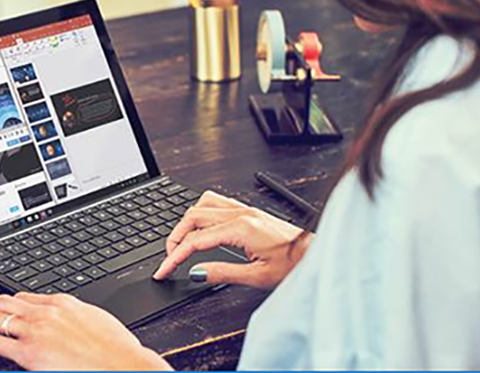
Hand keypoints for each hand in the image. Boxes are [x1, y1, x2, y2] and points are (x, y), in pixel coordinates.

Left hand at [0, 292, 170, 370]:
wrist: (119, 364)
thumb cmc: (114, 348)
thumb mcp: (94, 320)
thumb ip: (75, 315)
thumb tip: (69, 318)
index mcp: (62, 302)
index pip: (25, 296)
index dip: (8, 301)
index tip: (1, 306)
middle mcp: (46, 312)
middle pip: (5, 302)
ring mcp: (35, 330)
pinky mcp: (28, 352)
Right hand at [153, 191, 312, 288]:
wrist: (316, 255)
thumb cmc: (294, 265)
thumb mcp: (257, 277)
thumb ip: (222, 273)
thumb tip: (195, 272)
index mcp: (241, 228)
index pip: (196, 240)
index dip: (175, 256)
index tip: (164, 269)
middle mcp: (242, 213)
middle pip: (193, 217)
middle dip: (175, 238)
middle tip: (169, 259)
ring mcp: (245, 209)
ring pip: (202, 204)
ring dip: (186, 223)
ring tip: (181, 243)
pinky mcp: (249, 211)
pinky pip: (216, 202)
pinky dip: (201, 213)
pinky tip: (200, 228)